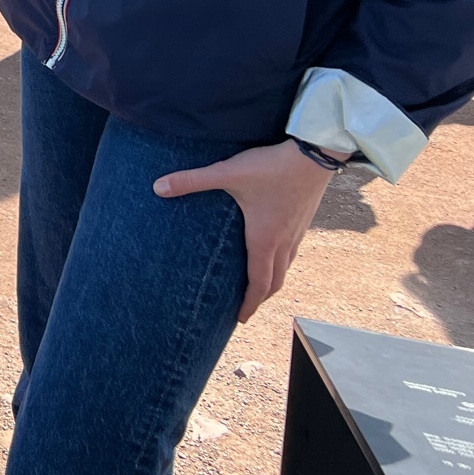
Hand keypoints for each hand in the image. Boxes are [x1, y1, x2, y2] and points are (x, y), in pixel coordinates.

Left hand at [154, 139, 339, 321]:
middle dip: (260, 298)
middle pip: (274, 281)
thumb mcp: (227, 173)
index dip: (249, 304)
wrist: (315, 155)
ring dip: (272, 280)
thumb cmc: (272, 167)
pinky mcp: (304, 220)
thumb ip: (192, 180)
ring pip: (286, 267)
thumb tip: (158, 187)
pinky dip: (281, 261)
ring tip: (259, 285)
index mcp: (265, 240)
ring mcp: (297, 232)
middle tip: (246, 310)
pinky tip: (273, 249)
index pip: (258, 283)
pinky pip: (292, 251)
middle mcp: (284, 242)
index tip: (240, 319)